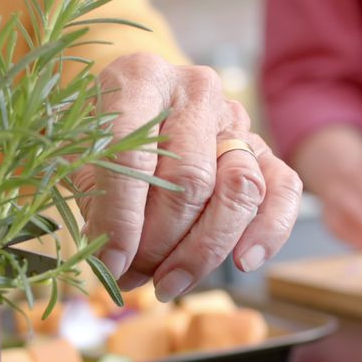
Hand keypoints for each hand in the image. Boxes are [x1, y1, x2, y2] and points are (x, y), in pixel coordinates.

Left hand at [74, 53, 302, 302]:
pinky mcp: (261, 148)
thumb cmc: (99, 134)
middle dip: (160, 243)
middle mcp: (195, 90)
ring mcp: (234, 118)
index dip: (121, 219)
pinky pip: (283, 188)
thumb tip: (117, 263)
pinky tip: (243, 262)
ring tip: (169, 282)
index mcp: (140, 78)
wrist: (131, 107)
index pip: (134, 155)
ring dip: (204, 249)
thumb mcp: (78, 156)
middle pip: (190, 180)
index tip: (110, 263)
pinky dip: (270, 230)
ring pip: (239, 188)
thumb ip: (94, 201)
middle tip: (133, 276)